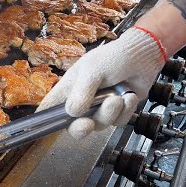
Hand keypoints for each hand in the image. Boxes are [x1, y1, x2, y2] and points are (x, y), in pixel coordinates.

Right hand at [36, 27, 165, 138]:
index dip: (44, 120)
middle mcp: (81, 101)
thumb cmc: (113, 58)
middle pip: (72, 125)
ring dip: (109, 112)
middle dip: (80, 128)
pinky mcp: (118, 112)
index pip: (49, 107)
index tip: (41, 130)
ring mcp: (99, 108)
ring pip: (99, 124)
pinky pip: (117, 122)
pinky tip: (128, 96)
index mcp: (69, 88)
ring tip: (118, 98)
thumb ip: (80, 93)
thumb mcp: (92, 72)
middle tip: (87, 124)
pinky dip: (125, 111)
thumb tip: (72, 113)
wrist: (143, 56)